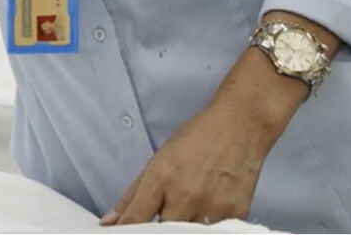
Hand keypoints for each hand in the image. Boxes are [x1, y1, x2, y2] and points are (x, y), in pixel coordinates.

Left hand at [102, 101, 270, 225]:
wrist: (240, 126)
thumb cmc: (199, 138)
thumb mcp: (159, 159)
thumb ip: (133, 194)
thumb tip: (110, 221)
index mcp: (161, 180)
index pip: (135, 220)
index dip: (124, 230)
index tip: (122, 232)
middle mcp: (185, 196)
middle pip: (161, 232)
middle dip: (157, 228)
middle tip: (163, 212)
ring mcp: (211, 209)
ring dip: (182, 226)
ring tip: (187, 207)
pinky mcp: (234, 216)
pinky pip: (213, 232)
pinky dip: (205, 226)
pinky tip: (206, 210)